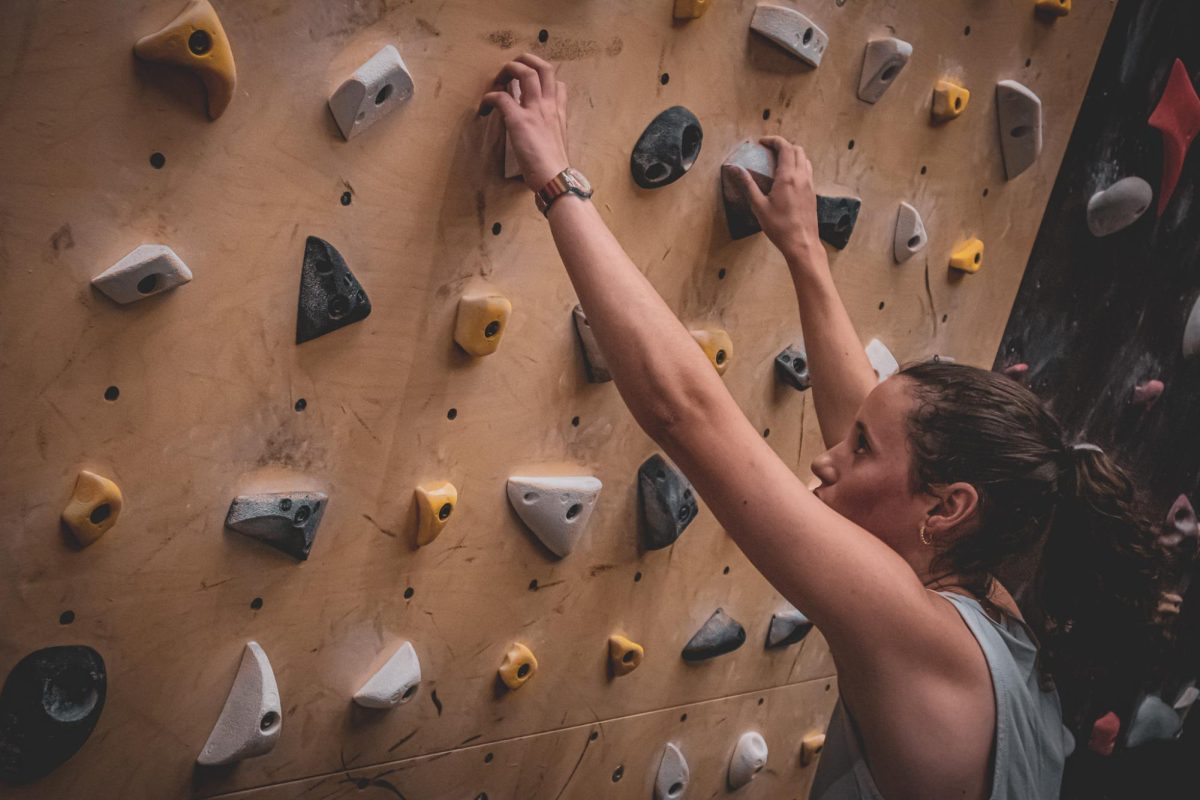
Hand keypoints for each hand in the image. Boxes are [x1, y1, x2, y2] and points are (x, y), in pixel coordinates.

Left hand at [479, 53, 570, 191]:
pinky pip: (501, 97)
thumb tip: (540, 134)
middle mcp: (549, 106)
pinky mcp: (519, 120)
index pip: (558, 84)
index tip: (532, 83)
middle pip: (543, 67)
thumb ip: (550, 132)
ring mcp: (535, 111)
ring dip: (508, 70)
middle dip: (526, 60)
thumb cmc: (555, 169)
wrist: (556, 179)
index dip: (544, 78)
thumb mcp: (558, 144)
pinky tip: (485, 106)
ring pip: (525, 72)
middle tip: (512, 68)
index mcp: (559, 113)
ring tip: (498, 78)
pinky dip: (490, 97)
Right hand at [731, 136, 820, 261]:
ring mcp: (809, 184)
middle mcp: (801, 177)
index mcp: (787, 177)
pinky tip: (788, 177)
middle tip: (769, 150)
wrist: (802, 243)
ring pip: (805, 159)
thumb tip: (734, 168)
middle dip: (783, 145)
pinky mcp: (812, 193)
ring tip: (778, 161)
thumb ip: (747, 184)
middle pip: (797, 149)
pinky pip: (808, 170)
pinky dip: (798, 165)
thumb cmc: (780, 227)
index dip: (773, 140)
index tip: (762, 142)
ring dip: (792, 154)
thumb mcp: (758, 206)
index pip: (785, 147)